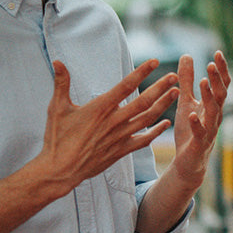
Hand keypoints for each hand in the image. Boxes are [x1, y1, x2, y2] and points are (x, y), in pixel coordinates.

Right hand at [38, 58, 176, 193]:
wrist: (60, 170)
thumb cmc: (57, 138)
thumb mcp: (57, 108)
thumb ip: (61, 83)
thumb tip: (58, 62)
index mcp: (100, 108)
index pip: (126, 86)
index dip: (142, 72)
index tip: (155, 62)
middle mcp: (114, 121)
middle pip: (143, 101)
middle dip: (161, 87)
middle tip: (174, 76)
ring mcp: (120, 137)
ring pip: (147, 118)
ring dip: (163, 105)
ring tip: (176, 93)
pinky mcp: (121, 150)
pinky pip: (144, 140)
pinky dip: (156, 131)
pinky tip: (166, 123)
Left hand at [166, 51, 230, 189]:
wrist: (188, 161)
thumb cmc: (189, 131)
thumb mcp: (185, 101)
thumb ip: (186, 80)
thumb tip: (187, 55)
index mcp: (212, 105)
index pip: (221, 85)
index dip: (221, 70)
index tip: (218, 53)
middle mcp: (214, 116)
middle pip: (221, 95)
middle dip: (217, 80)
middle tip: (211, 64)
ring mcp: (209, 130)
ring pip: (213, 112)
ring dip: (209, 97)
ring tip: (203, 82)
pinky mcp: (199, 143)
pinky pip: (200, 133)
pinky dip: (197, 124)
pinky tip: (192, 115)